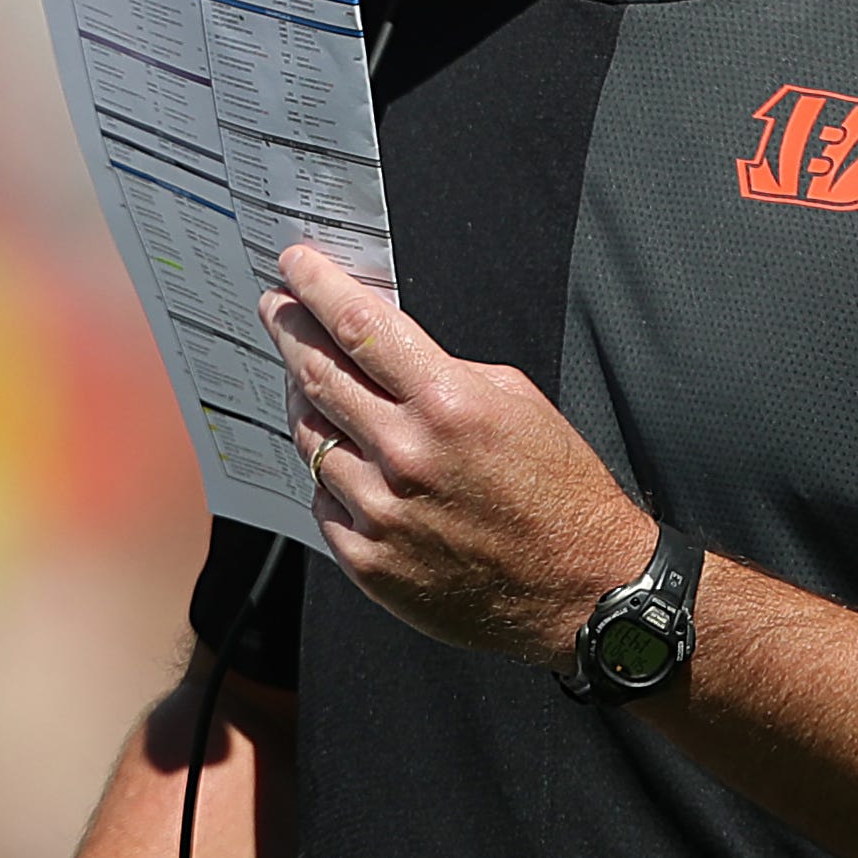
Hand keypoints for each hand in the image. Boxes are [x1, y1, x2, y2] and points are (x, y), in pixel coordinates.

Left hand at [265, 243, 650, 668]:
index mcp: (449, 404)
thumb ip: (442, 369)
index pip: (358, 326)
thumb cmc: (559, 493)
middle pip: (317, 374)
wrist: (582, 592)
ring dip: (305, 404)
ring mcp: (382, 514)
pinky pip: (323, 500)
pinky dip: (330, 476)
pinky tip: (348, 464)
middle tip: (275, 310)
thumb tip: (378, 343)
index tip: (294, 266)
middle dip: (288, 331)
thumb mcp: (518, 401)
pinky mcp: (369, 563)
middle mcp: (406, 456)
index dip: (317, 287)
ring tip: (312, 385)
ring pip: (311, 439)